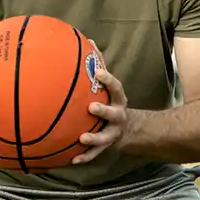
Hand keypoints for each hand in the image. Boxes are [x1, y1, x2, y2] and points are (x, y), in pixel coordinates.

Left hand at [74, 42, 127, 163]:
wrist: (127, 128)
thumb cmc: (110, 100)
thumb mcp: (108, 85)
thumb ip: (99, 64)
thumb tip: (88, 39)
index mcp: (117, 99)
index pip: (115, 87)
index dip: (108, 79)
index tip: (99, 72)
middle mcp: (118, 115)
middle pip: (114, 113)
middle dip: (104, 111)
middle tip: (91, 107)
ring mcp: (113, 132)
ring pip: (105, 138)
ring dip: (94, 139)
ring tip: (82, 138)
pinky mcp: (106, 147)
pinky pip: (95, 154)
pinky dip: (85, 157)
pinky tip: (72, 160)